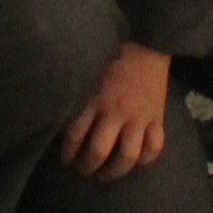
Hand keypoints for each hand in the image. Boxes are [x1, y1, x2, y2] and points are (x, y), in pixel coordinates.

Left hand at [55, 40, 170, 180]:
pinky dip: (145, 159)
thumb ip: (76, 95)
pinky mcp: (157, 117)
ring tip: (106, 173)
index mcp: (93, 99)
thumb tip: (56, 117)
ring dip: (114, 171)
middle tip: (83, 169)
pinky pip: (154, 147)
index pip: (74, 136)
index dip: (67, 153)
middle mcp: (115, 112)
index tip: (65, 159)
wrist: (146, 40)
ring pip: (127, 156)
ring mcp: (138, 117)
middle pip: (98, 152)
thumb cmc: (109, 54)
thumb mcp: (86, 72)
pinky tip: (135, 162)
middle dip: (87, 167)